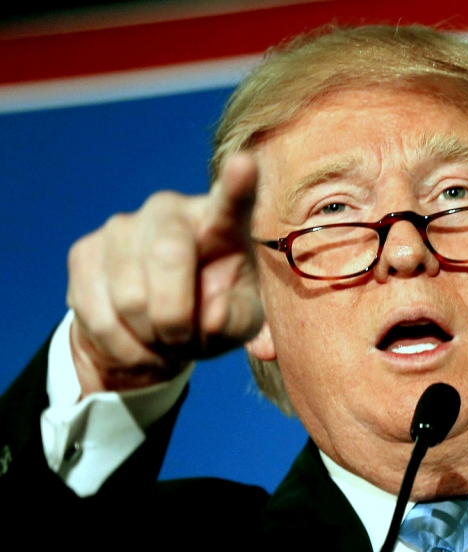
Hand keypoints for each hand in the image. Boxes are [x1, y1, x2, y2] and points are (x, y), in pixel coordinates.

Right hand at [66, 154, 263, 395]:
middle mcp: (170, 211)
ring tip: (162, 340)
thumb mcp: (238, 324)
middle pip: (169, 257)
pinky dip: (122, 347)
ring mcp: (123, 226)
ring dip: (149, 337)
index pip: (231, 202)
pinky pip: (98, 314)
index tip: (245, 165)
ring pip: (130, 298)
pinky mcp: (85, 250)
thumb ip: (237, 320)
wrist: (155, 330)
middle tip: (185, 340)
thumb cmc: (211, 316)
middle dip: (178, 319)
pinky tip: (136, 343)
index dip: (237, 185)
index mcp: (221, 223)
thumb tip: (211, 315)